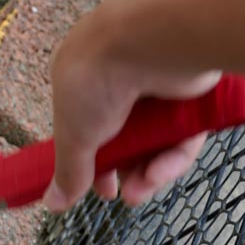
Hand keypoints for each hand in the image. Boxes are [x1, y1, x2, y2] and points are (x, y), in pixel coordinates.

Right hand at [44, 0, 220, 211]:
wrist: (151, 40)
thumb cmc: (99, 77)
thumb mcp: (74, 133)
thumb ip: (68, 170)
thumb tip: (52, 203)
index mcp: (82, 75)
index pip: (86, 123)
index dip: (92, 159)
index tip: (96, 186)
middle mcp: (120, 75)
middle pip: (126, 135)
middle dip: (124, 170)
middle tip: (124, 194)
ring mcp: (157, 82)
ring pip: (157, 138)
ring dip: (149, 170)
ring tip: (140, 192)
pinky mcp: (191, 91)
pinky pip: (183, 132)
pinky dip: (172, 155)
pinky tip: (160, 174)